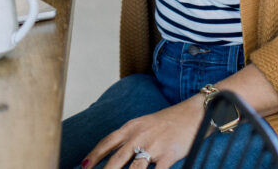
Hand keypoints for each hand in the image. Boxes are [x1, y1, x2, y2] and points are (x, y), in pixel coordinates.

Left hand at [84, 96, 202, 168]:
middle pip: (116, 159)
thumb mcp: (144, 124)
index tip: (83, 166)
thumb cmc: (168, 121)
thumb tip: (116, 153)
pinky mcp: (168, 155)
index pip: (107, 142)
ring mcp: (154, 146)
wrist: (194, 113)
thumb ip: (130, 137)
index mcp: (131, 127)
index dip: (94, 155)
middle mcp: (139, 136)